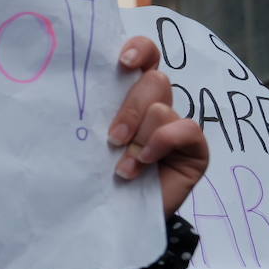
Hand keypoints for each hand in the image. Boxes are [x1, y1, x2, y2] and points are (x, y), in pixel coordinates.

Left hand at [107, 36, 207, 217]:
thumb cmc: (99, 176)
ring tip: (124, 166)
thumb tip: (73, 89)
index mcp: (130, 95)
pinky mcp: (195, 148)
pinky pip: (186, 128)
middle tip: (112, 138)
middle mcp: (157, 105)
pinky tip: (144, 165)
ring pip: (162, 106)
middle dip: (130, 109)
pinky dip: (161, 144)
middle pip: (153, 80)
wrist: (117, 219)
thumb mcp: (92, 141)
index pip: (145, 56)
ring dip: (140, 137)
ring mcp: (177, 126)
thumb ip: (95, 113)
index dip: (139, 50)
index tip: (122, 62)